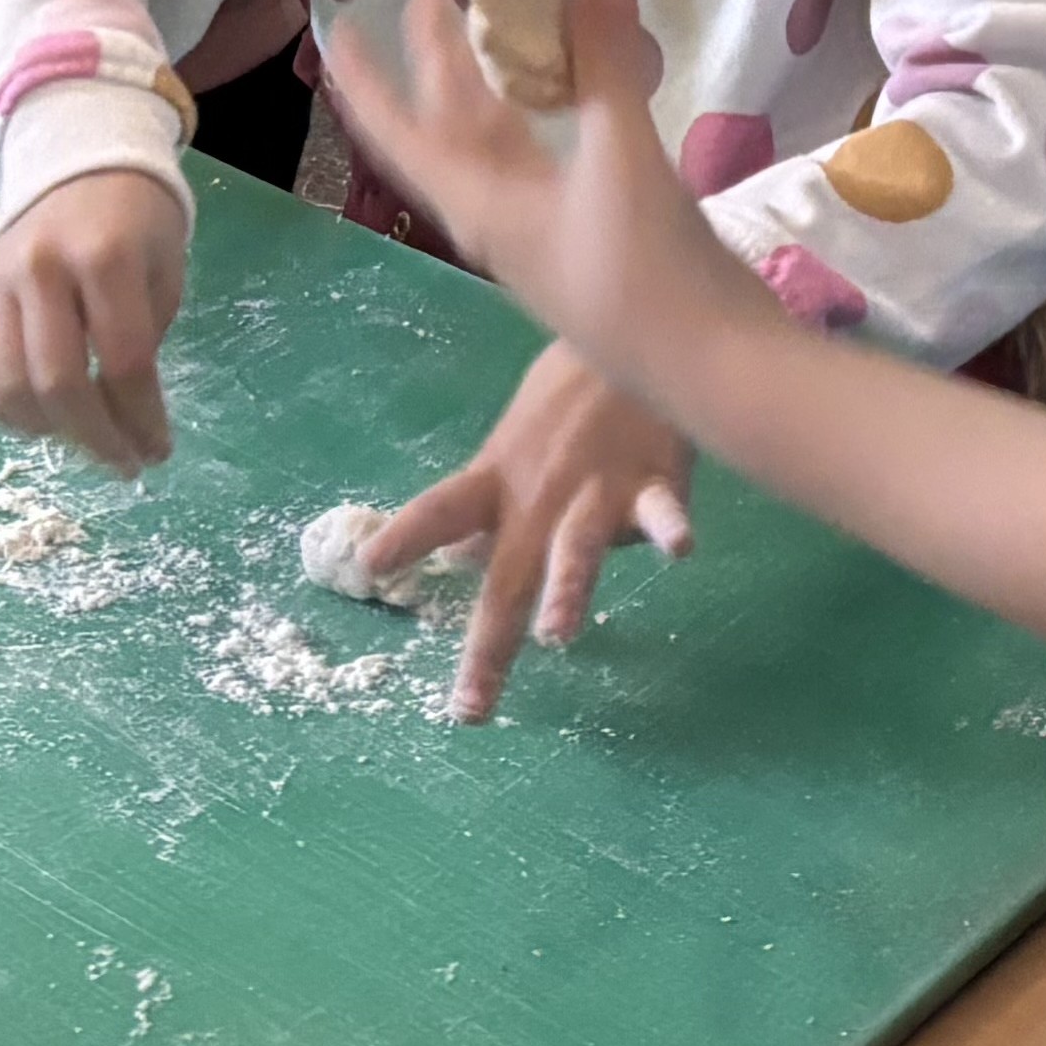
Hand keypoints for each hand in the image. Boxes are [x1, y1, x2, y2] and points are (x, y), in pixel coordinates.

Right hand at [0, 171, 187, 471]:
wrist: (79, 168)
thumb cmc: (137, 226)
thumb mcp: (165, 273)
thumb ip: (144, 342)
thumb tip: (124, 420)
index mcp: (105, 257)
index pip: (123, 361)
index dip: (141, 419)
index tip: (156, 452)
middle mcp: (43, 268)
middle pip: (60, 382)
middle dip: (95, 438)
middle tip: (122, 462)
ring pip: (9, 384)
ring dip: (48, 431)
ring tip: (81, 438)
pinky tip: (36, 419)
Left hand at [322, 0, 760, 399]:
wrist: (716, 369)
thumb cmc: (648, 272)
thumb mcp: (622, 159)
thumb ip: (606, 63)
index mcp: (480, 204)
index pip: (399, 132)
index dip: (365, 80)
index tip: (338, 26)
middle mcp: (498, 215)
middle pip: (451, 124)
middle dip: (440, 56)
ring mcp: (544, 227)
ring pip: (501, 138)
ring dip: (495, 79)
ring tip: (500, 13)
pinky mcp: (590, 233)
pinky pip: (546, 153)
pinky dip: (551, 106)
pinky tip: (575, 77)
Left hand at [368, 341, 698, 723]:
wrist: (630, 336)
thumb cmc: (568, 398)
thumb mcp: (513, 447)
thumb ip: (492, 505)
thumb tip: (461, 558)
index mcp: (499, 482)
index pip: (440, 510)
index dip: (405, 537)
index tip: (368, 571)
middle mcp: (539, 494)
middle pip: (506, 575)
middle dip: (488, 647)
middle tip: (468, 709)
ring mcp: (596, 490)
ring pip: (577, 548)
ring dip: (567, 590)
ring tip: (556, 635)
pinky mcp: (652, 482)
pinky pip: (661, 511)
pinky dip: (670, 529)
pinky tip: (678, 549)